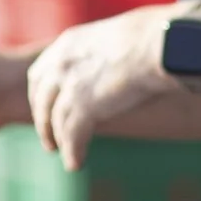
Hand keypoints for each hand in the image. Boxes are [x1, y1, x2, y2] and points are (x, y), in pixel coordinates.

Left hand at [26, 9, 175, 171]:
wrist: (160, 43)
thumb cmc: (153, 36)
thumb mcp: (117, 36)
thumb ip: (106, 52)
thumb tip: (123, 62)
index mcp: (68, 44)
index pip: (40, 73)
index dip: (40, 96)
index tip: (45, 109)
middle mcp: (61, 64)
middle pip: (41, 100)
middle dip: (43, 122)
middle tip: (51, 140)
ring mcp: (70, 86)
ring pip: (56, 122)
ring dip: (59, 141)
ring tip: (67, 157)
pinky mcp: (84, 108)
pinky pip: (72, 138)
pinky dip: (73, 153)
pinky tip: (76, 164)